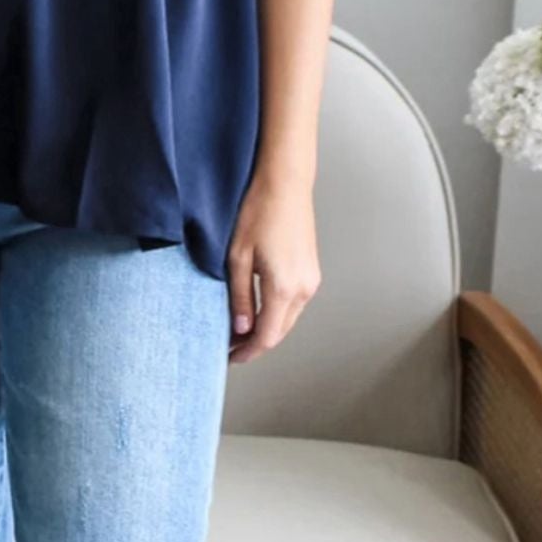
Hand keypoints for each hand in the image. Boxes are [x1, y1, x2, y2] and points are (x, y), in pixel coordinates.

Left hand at [226, 170, 320, 363]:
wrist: (285, 183)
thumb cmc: (258, 212)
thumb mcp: (238, 258)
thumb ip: (241, 297)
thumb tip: (241, 329)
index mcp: (284, 288)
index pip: (267, 336)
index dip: (247, 352)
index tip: (230, 358)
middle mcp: (304, 289)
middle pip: (280, 331)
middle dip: (255, 343)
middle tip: (230, 346)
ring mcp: (311, 280)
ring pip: (288, 319)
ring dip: (267, 328)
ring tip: (239, 330)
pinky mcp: (312, 271)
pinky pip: (294, 303)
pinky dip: (277, 313)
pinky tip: (258, 310)